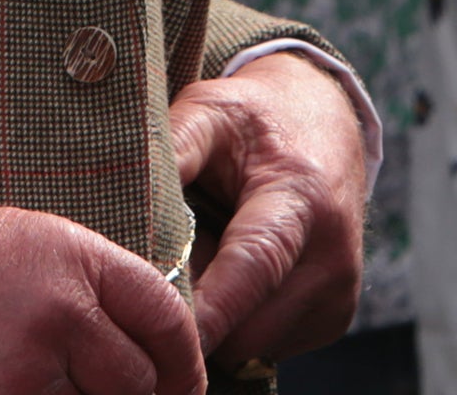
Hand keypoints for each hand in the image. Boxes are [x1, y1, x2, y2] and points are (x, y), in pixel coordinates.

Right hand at [0, 205, 202, 394]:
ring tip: (38, 383)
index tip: (181, 384)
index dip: (183, 361)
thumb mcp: (28, 246)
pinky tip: (16, 392)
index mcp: (74, 260)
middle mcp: (59, 313)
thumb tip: (150, 346)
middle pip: (137, 381)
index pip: (164, 316)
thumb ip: (91, 287)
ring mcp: (24, 373)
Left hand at [169, 53, 368, 369]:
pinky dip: (242, 319)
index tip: (161, 331)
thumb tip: (119, 202)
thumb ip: (168, 151)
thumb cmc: (256, 119)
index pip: (252, 266)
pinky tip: (239, 273)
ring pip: (252, 343)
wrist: (326, 121)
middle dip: (197, 309)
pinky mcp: (334, 316)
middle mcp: (331, 254)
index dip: (207, 308)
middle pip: (245, 323)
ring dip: (219, 315)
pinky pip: (268, 344)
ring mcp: (338, 293)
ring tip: (213, 253)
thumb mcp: (208, 113)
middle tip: (179, 256)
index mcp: (302, 198)